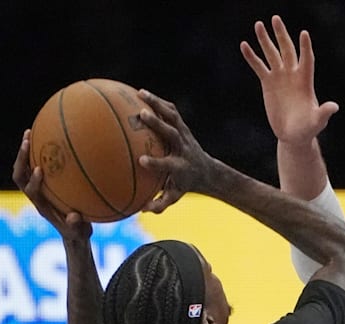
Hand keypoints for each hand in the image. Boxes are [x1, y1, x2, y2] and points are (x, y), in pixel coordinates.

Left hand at [12, 129, 91, 240]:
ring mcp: (38, 188)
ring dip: (24, 151)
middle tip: (27, 142)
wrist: (72, 233)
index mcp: (42, 205)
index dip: (33, 181)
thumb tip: (74, 217)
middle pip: (19, 176)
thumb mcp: (79, 232)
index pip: (31, 191)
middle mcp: (36, 195)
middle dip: (21, 159)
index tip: (40, 169)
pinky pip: (37, 163)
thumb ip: (77, 226)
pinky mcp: (44, 183)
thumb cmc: (77, 232)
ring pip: (24, 168)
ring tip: (30, 132)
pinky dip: (38, 151)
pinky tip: (48, 136)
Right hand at [136, 90, 216, 213]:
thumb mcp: (174, 196)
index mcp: (180, 166)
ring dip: (157, 104)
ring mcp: (184, 134)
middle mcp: (183, 148)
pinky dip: (158, 101)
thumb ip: (160, 203)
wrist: (205, 171)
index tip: (140, 160)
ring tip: (139, 93)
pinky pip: (170, 111)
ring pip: (172, 116)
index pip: (168, 165)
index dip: (155, 163)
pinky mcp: (182, 126)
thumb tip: (142, 209)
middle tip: (141, 114)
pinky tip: (140, 93)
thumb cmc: (183, 184)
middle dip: (158, 124)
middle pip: (172, 133)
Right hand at [240, 15, 338, 146]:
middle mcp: (293, 74)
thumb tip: (334, 107)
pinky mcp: (268, 83)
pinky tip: (244, 45)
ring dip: (265, 40)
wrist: (293, 134)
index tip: (304, 33)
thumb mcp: (317, 121)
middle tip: (275, 18)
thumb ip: (324, 113)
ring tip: (258, 24)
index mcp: (305, 81)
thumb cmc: (307, 128)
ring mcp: (280, 77)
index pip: (307, 59)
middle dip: (282, 35)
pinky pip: (259, 67)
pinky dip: (252, 57)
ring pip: (272, 54)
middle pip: (287, 50)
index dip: (305, 47)